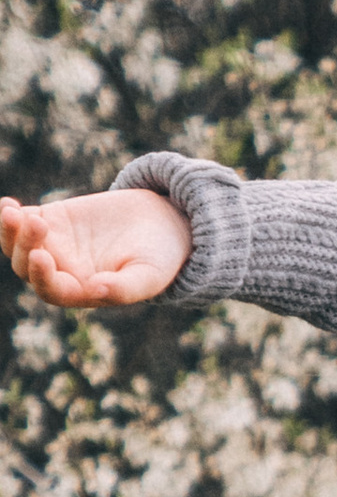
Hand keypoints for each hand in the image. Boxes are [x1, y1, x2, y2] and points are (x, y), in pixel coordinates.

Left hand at [0, 185, 191, 306]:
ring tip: (14, 211)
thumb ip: (123, 288)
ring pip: (17, 244)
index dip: (42, 277)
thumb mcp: (148, 275)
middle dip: (24, 246)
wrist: (161, 224)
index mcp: (83, 292)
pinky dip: (11, 214)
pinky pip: (23, 219)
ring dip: (10, 231)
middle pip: (26, 267)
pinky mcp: (53, 220)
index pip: (52, 291)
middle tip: (38, 223)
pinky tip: (10, 205)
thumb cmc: (160, 257)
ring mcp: (54, 245)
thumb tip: (95, 291)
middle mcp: (63, 271)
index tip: (41, 255)